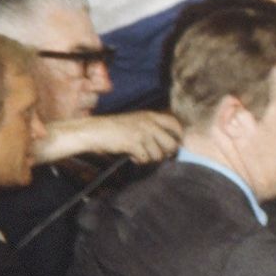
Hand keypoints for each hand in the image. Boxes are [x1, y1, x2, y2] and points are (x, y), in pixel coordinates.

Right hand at [39, 111, 182, 163]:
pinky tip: (131, 155)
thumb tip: (170, 145)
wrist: (96, 131)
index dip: (179, 137)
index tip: (175, 146)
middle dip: (165, 153)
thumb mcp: (137, 121)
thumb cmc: (116, 128)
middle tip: (155, 155)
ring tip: (139, 154)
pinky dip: (139, 160)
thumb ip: (152, 128)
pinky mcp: (134, 144)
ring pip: (158, 155)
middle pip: (171, 144)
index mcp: (151, 115)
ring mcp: (142, 133)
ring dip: (149, 158)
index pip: (175, 125)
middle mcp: (149, 123)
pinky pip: (145, 159)